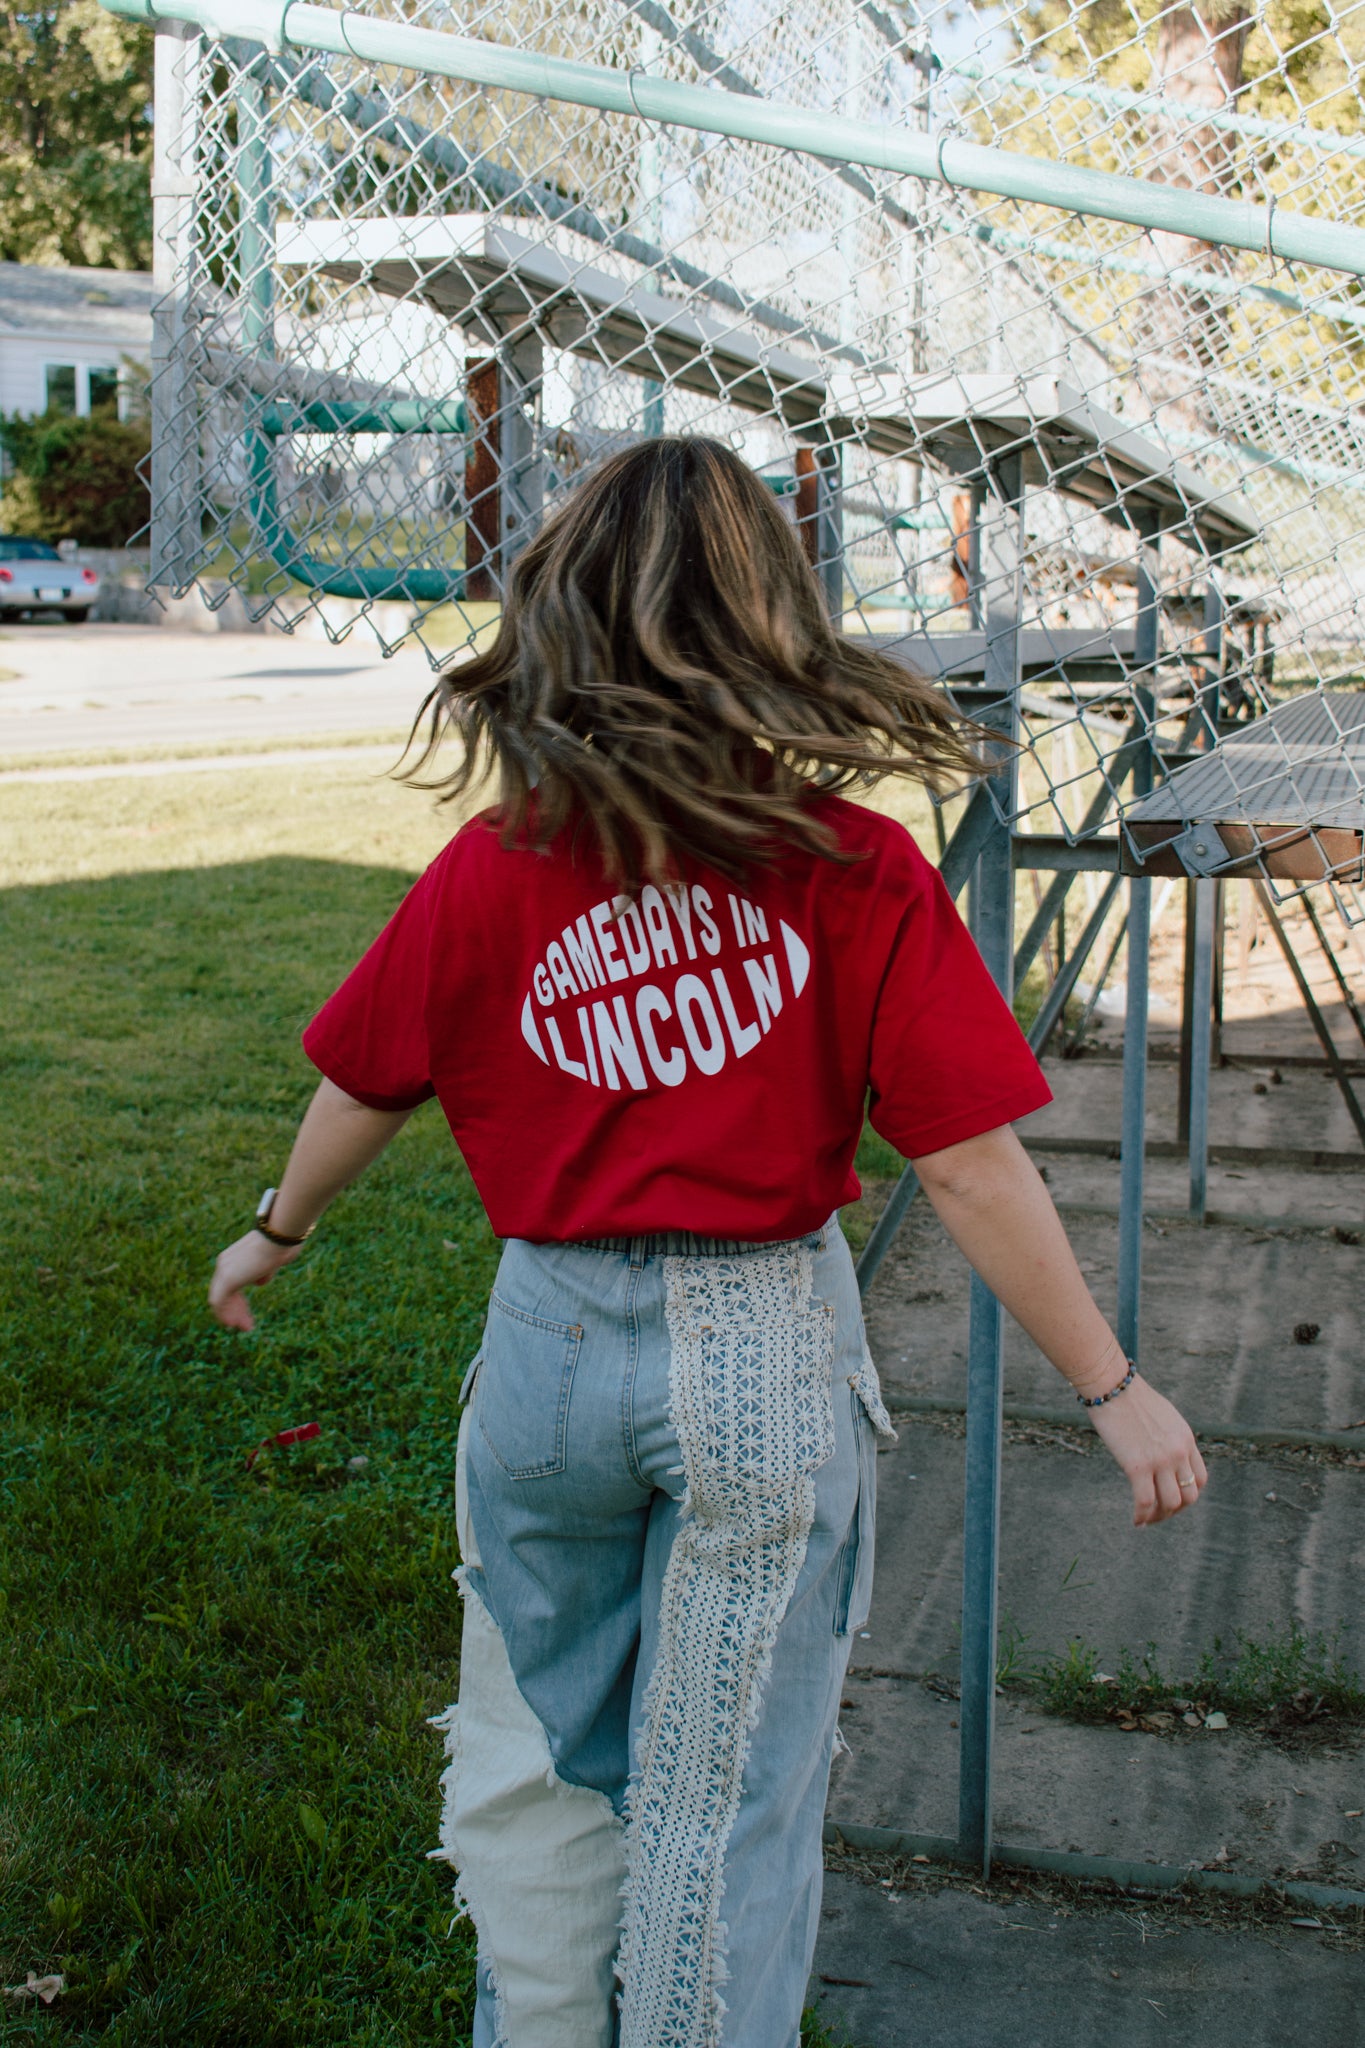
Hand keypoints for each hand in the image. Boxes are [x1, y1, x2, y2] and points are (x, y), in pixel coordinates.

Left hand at [209, 1230, 301, 1331]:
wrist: (280, 1235)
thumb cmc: (282, 1243)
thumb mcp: (273, 1261)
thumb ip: (264, 1271)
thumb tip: (259, 1281)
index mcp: (234, 1258)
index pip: (230, 1284)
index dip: (238, 1301)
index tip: (247, 1311)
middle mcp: (224, 1263)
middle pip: (222, 1293)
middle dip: (235, 1310)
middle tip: (247, 1324)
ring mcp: (224, 1271)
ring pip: (219, 1300)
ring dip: (232, 1315)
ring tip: (246, 1327)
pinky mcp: (228, 1279)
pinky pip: (219, 1303)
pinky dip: (226, 1315)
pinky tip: (236, 1324)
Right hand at [1084, 1374, 1208, 1525]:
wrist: (1112, 1386)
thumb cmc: (1131, 1397)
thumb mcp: (1163, 1416)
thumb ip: (1170, 1438)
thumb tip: (1163, 1454)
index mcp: (1186, 1439)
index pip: (1200, 1479)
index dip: (1188, 1494)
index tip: (1172, 1498)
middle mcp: (1178, 1452)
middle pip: (1189, 1496)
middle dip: (1175, 1510)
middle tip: (1159, 1513)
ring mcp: (1160, 1460)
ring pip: (1170, 1504)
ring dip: (1159, 1517)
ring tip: (1146, 1519)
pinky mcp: (1137, 1466)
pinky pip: (1145, 1502)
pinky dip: (1142, 1516)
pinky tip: (1135, 1520)